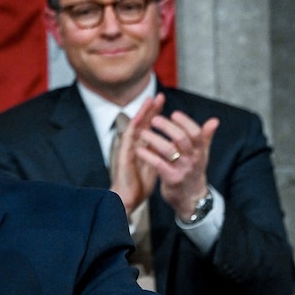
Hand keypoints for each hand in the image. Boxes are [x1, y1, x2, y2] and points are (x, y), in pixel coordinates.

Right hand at [110, 94, 160, 216]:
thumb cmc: (138, 184)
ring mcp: (127, 149)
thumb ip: (160, 153)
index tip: (164, 103)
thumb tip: (171, 144)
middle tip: (159, 96)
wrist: (127, 198)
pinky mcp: (124, 155)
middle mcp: (134, 146)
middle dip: (151, 109)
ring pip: (135, 127)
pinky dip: (134, 128)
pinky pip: (129, 139)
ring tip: (149, 101)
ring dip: (142, 113)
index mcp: (142, 148)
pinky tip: (140, 118)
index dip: (156, 115)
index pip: (150, 127)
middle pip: (143, 123)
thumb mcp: (154, 165)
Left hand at [134, 93, 218, 220]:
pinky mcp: (171, 179)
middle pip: (181, 139)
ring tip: (142, 132)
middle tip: (154, 119)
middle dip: (167, 127)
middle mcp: (193, 159)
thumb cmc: (193, 172)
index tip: (173, 114)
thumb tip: (215, 120)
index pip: (195, 133)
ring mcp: (182, 170)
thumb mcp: (202, 155)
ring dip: (154, 139)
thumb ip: (205, 137)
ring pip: (168, 150)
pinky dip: (148, 155)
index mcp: (200, 151)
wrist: (191, 199)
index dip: (185, 122)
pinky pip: (158, 164)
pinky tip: (139, 149)